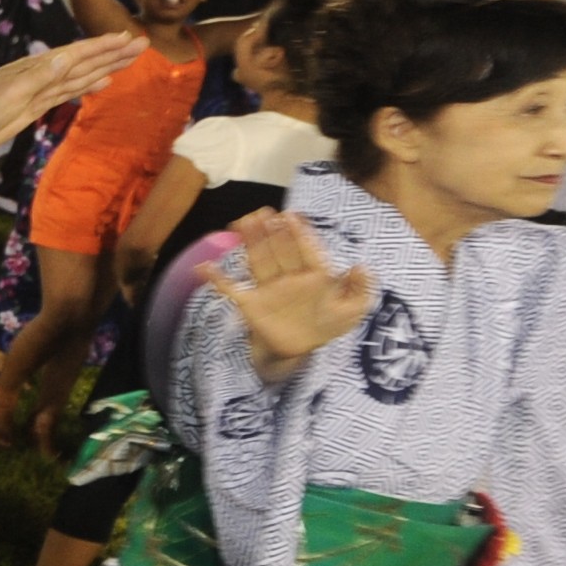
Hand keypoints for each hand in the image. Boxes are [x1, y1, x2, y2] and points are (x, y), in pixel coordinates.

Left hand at [0, 32, 144, 149]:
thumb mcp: (11, 94)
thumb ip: (40, 77)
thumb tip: (67, 57)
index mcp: (38, 67)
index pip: (77, 54)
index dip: (102, 47)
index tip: (127, 38)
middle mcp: (44, 74)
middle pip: (85, 61)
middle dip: (112, 53)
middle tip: (142, 44)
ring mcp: (42, 89)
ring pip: (81, 75)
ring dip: (106, 66)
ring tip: (130, 58)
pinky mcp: (39, 104)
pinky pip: (70, 91)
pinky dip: (89, 86)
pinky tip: (103, 82)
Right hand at [204, 206, 377, 382]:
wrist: (296, 352)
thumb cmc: (324, 327)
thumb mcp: (352, 312)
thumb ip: (362, 291)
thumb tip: (359, 266)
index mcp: (313, 277)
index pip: (307, 252)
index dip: (300, 234)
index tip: (292, 216)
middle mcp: (289, 277)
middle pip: (280, 251)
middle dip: (272, 232)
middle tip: (263, 213)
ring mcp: (268, 289)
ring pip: (259, 261)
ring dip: (250, 242)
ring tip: (243, 222)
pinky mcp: (250, 304)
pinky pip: (231, 289)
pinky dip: (216, 279)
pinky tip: (203, 267)